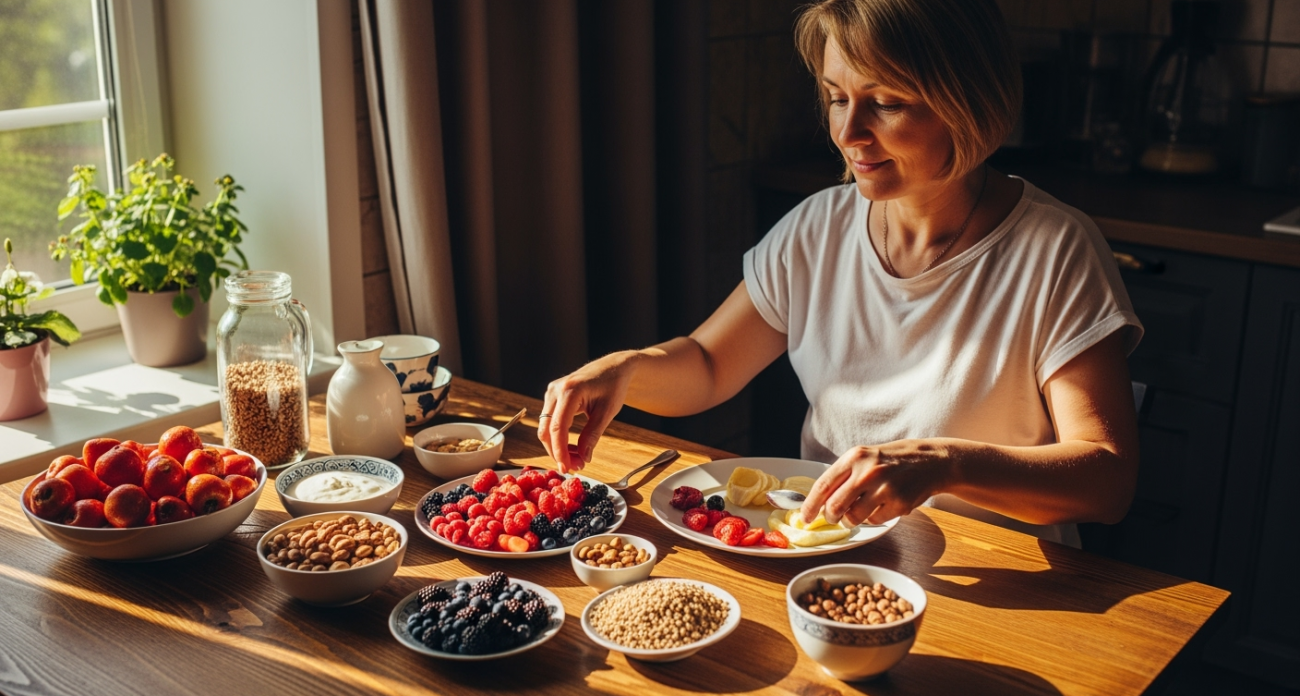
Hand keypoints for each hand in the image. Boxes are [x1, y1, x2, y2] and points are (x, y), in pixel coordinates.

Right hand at [538, 352, 636, 472]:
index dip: (560, 451)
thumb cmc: (613, 386)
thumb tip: (583, 458)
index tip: (567, 468)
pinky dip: (558, 437)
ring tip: (577, 459)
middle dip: (558, 452)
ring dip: (557, 446)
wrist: (613, 368)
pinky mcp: (552, 396)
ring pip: (545, 428)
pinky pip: (549, 421)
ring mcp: (551, 392)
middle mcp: (555, 390)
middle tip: (575, 467)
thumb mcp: (607, 412)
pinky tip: (572, 447)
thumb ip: (593, 435)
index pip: (558, 428)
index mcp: (569, 390)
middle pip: (546, 430)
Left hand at [800, 440, 953, 526]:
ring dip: (851, 520)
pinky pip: (874, 521)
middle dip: (831, 517)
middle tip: (834, 517)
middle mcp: (868, 471)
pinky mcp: (899, 503)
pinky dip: (873, 519)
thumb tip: (820, 502)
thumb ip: (843, 476)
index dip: (810, 505)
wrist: (930, 461)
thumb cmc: (892, 460)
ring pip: (853, 518)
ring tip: (859, 510)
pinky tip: (881, 506)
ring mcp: (885, 488)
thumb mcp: (864, 458)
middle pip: (835, 506)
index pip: (824, 485)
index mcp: (855, 457)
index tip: (804, 518)